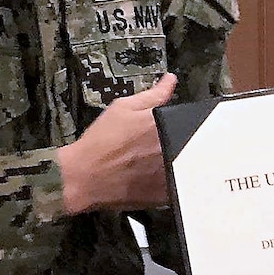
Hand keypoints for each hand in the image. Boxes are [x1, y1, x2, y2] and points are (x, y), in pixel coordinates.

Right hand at [58, 73, 177, 213]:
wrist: (82, 177)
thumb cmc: (100, 142)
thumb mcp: (123, 108)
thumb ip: (153, 94)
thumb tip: (170, 80)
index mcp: (165, 124)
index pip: (191, 119)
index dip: (185, 122)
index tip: (176, 126)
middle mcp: (172, 147)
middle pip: (191, 142)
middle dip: (179, 141)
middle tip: (157, 146)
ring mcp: (171, 172)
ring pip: (188, 164)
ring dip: (180, 160)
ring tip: (154, 162)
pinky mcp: (165, 194)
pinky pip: (180, 184)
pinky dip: (173, 179)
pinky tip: (154, 176)